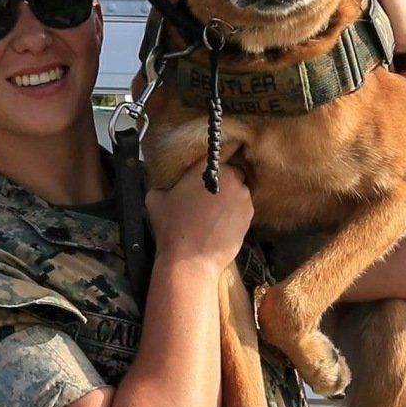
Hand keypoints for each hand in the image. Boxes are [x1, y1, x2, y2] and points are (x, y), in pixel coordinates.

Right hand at [147, 158, 252, 272]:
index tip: (225, 151)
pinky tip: (219, 225)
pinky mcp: (249, 217)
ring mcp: (243, 198)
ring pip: (239, 191)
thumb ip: (166, 184)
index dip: (227, 148)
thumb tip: (165, 184)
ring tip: (212, 214)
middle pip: (234, 171)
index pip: (227, 146)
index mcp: (209, 168)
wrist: (190, 260)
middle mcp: (231, 179)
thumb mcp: (156, 198)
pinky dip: (234, 214)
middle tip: (208, 194)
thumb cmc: (172, 228)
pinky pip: (243, 209)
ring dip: (230, 198)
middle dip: (225, 179)